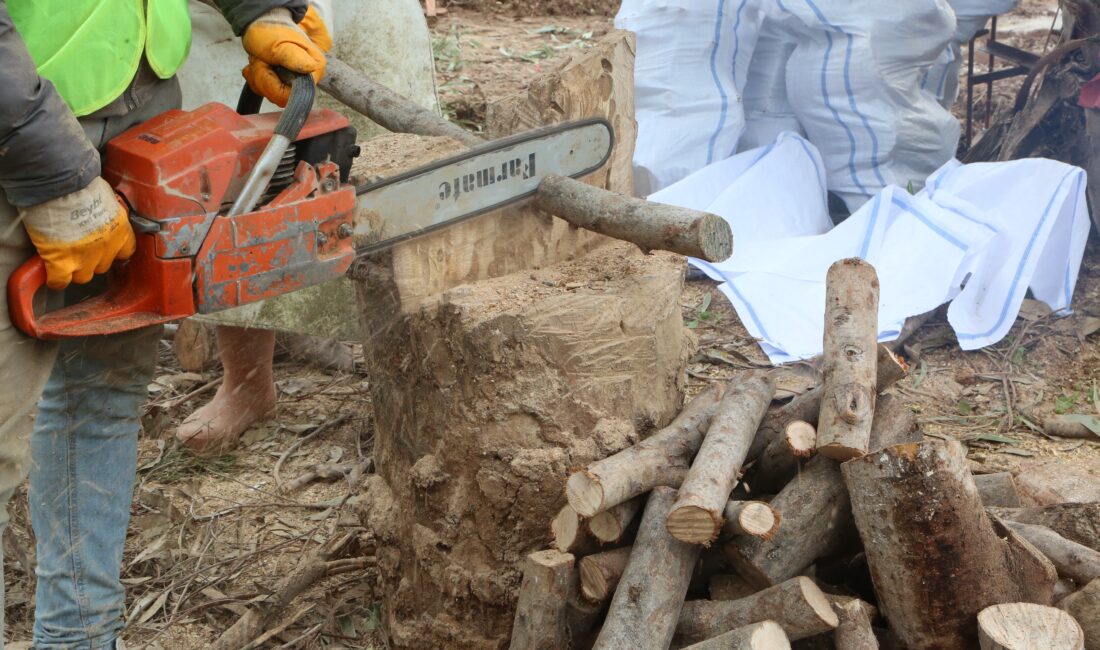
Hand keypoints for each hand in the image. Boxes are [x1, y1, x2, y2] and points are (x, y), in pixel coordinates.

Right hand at [19, 177, 135, 289]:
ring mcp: (85, 258)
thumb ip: (106, 213)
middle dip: (92, 259)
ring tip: (65, 258)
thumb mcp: (106, 199)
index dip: (113, 252)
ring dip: (74, 269)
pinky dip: (55, 280)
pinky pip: (60, 282)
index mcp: (121, 231)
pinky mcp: (62, 262)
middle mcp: (107, 248)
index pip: (126, 253)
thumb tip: (99, 213)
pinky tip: (52, 273)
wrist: (60, 184)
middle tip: (79, 248)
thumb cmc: (81, 184)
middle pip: (102, 266)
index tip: (105, 249)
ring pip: (83, 277)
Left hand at [242, 6, 332, 106]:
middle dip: (263, 79)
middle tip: (261, 60)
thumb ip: (293, 59)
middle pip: (280, 97)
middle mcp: (307, 78)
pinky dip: (256, 77)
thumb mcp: (279, 45)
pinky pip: (265, 90)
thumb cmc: (270, 30)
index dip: (273, 85)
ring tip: (260, 59)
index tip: (267, 66)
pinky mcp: (284, 81)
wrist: (261, 21)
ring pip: (271, 94)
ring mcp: (295, 80)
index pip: (291, 96)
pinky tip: (258, 63)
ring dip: (258, 76)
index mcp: (313, 69)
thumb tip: (311, 68)